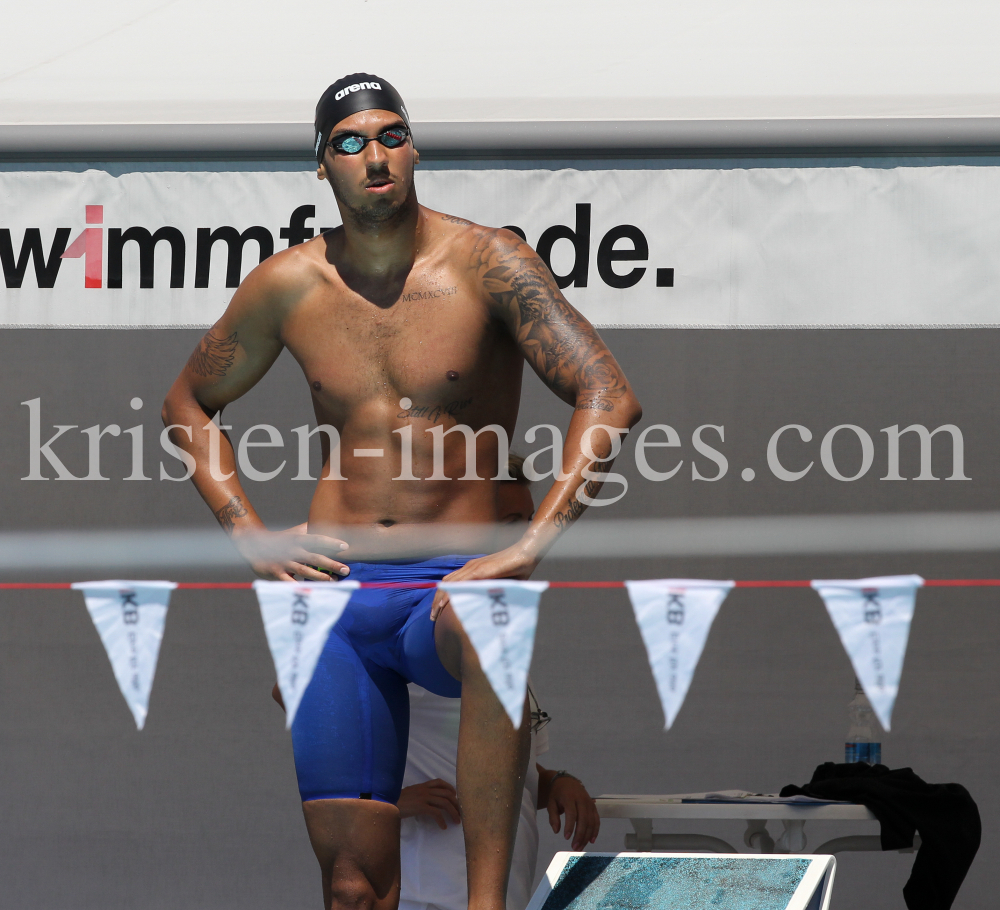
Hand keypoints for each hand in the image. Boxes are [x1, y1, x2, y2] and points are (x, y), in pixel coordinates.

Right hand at [233, 529, 350, 580]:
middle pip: (315, 557)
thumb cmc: (280, 540)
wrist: (253, 545)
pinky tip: (308, 591)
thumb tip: (328, 526)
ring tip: (332, 580)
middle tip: (346, 570)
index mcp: (298, 539)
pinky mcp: (276, 573)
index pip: (318, 540)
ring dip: (319, 576)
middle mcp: (293, 550)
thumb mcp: (294, 532)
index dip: (331, 542)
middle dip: (331, 564)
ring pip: (304, 570)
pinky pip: (288, 581)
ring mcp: (284, 562)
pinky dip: (297, 586)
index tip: (345, 546)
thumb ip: (310, 530)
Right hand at [397, 779, 461, 828]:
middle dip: (456, 803)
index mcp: (422, 786)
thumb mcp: (410, 794)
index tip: (455, 796)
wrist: (387, 803)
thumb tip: (428, 802)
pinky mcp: (421, 807)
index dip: (450, 788)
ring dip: (453, 813)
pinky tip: (443, 827)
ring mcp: (423, 797)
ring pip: (444, 803)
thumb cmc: (396, 801)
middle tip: (460, 813)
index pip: (439, 782)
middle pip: (446, 793)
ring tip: (456, 821)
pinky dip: (442, 820)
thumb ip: (419, 795)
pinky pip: (436, 813)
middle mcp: (425, 790)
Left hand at [429, 542, 540, 620]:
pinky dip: (450, 593)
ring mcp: (475, 567)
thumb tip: (489, 606)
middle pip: (446, 584)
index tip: (438, 611)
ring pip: (450, 584)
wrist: (526, 553)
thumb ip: (492, 591)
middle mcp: (470, 567)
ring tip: (434, 614)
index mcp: (474, 569)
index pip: (452, 582)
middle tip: (432, 617)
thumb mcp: (501, 583)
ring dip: (439, 599)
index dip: (442, 596)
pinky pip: (461, 583)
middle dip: (436, 601)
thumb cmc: (517, 568)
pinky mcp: (481, 570)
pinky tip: (444, 604)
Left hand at [547, 775, 599, 849]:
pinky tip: (591, 840)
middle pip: (583, 819)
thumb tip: (556, 831)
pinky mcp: (594, 806)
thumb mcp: (551, 803)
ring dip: (587, 836)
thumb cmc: (557, 794)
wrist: (567, 781)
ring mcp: (589, 803)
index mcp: (569, 797)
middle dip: (580, 835)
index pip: (572, 813)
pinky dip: (595, 831)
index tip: (566, 838)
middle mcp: (581, 799)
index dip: (570, 826)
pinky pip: (596, 820)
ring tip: (580, 847)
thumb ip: (553, 817)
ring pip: (591, 821)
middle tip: (574, 847)